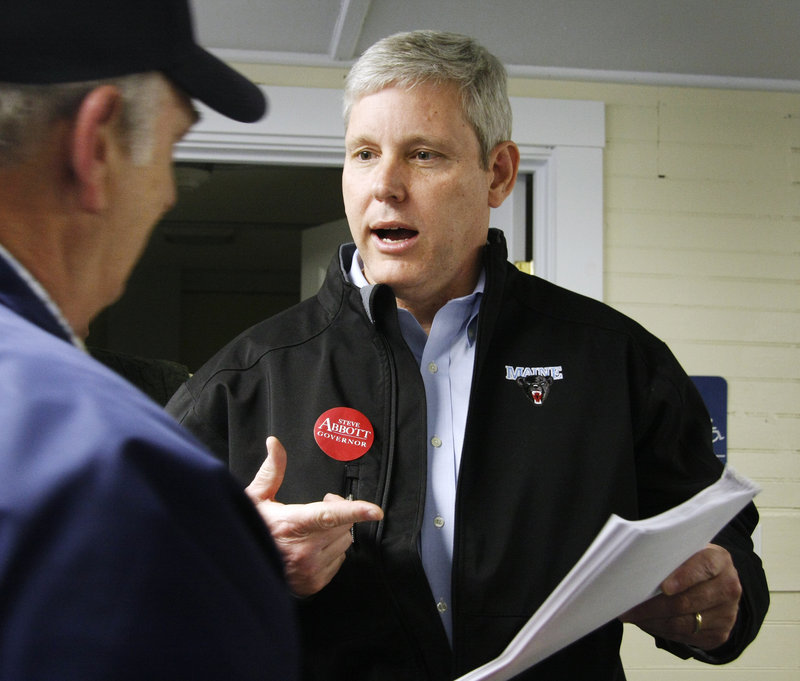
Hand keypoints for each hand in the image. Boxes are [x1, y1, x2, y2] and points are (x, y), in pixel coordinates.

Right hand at [245, 436, 383, 596]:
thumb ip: (272, 471)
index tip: (375, 511)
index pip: (329, 516)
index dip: (355, 511)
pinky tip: (312, 548)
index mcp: (293, 525)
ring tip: (313, 531)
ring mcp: (310, 569)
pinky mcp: (315, 583)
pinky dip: (331, 551)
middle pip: (343, 524)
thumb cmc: (251, 530)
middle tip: (318, 510)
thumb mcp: (256, 499)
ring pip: (345, 541)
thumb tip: (275, 444)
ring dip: (335, 532)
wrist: (243, 568)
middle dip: (337, 513)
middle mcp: (304, 550)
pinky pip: (340, 559)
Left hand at [619, 544, 741, 650]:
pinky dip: (661, 630)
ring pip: (683, 623)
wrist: (714, 583)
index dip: (683, 577)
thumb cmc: (691, 563)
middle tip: (628, 605)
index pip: (703, 566)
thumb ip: (669, 557)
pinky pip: (685, 636)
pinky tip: (647, 622)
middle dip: (652, 606)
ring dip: (652, 621)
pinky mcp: (719, 634)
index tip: (663, 586)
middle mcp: (728, 587)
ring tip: (632, 615)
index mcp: (719, 560)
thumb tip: (637, 568)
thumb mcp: (685, 551)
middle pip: (687, 601)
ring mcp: (727, 614)